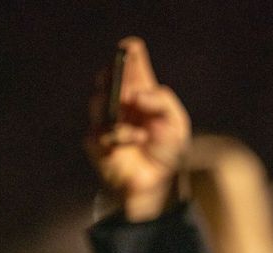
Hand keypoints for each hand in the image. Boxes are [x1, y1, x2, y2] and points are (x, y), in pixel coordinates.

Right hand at [86, 37, 190, 220]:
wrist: (159, 185)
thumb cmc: (168, 152)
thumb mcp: (176, 123)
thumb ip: (162, 101)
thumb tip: (136, 95)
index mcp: (141, 93)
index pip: (130, 65)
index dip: (128, 54)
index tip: (129, 47)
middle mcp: (121, 104)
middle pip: (108, 77)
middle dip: (117, 77)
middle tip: (130, 85)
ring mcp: (106, 122)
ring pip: (100, 101)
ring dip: (120, 109)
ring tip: (139, 121)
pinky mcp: (96, 143)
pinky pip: (101, 132)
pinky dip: (121, 135)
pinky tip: (137, 140)